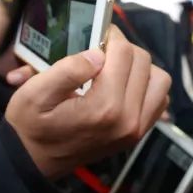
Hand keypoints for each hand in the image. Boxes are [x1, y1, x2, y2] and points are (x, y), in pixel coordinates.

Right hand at [5, 26, 170, 179]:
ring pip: (159, 80)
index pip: (124, 53)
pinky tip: (123, 85)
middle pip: (144, 62)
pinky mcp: (138, 133)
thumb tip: (97, 54)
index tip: (97, 32)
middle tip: (102, 49)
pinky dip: (146, 86)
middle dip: (123, 49)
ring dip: (139, 67)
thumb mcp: (34, 93)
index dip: (110, 35)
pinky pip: (159, 99)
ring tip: (114, 67)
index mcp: (104, 107)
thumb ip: (67, 70)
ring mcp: (136, 129)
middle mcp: (128, 119)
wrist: (36, 160)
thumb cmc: (32, 125)